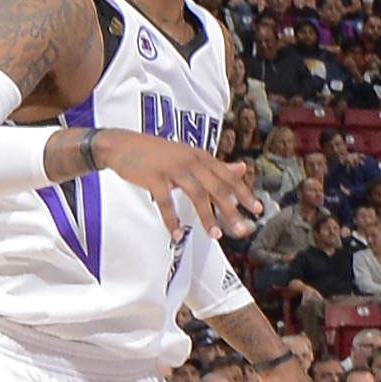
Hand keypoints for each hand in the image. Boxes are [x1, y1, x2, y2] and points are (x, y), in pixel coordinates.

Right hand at [88, 126, 263, 235]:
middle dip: (231, 210)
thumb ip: (216, 166)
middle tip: (243, 230)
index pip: (228, 177)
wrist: (122, 145)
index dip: (244, 194)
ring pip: (196, 195)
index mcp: (201, 157)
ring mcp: (172, 168)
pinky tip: (177, 233)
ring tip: (216, 236)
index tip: (258, 210)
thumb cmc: (158, 153)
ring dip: (207, 217)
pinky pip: (165, 201)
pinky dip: (171, 219)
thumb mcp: (190, 155)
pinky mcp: (153, 177)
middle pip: (216, 188)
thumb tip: (242, 169)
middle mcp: (191, 161)